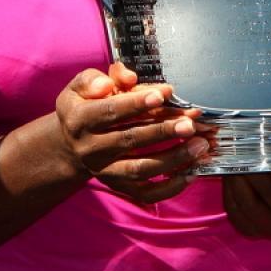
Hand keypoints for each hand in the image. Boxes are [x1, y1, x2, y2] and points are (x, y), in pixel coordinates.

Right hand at [54, 63, 207, 204]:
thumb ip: (99, 78)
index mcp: (81, 120)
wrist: (70, 144)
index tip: (163, 94)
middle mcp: (91, 149)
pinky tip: (192, 172)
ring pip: (141, 168)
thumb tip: (127, 78)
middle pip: (130, 140)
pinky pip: (146, 193)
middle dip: (163, 131)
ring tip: (200, 144)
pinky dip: (170, 187)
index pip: (111, 112)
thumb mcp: (81, 86)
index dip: (137, 103)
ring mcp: (106, 171)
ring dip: (173, 158)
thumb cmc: (84, 106)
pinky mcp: (119, 186)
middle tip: (190, 122)